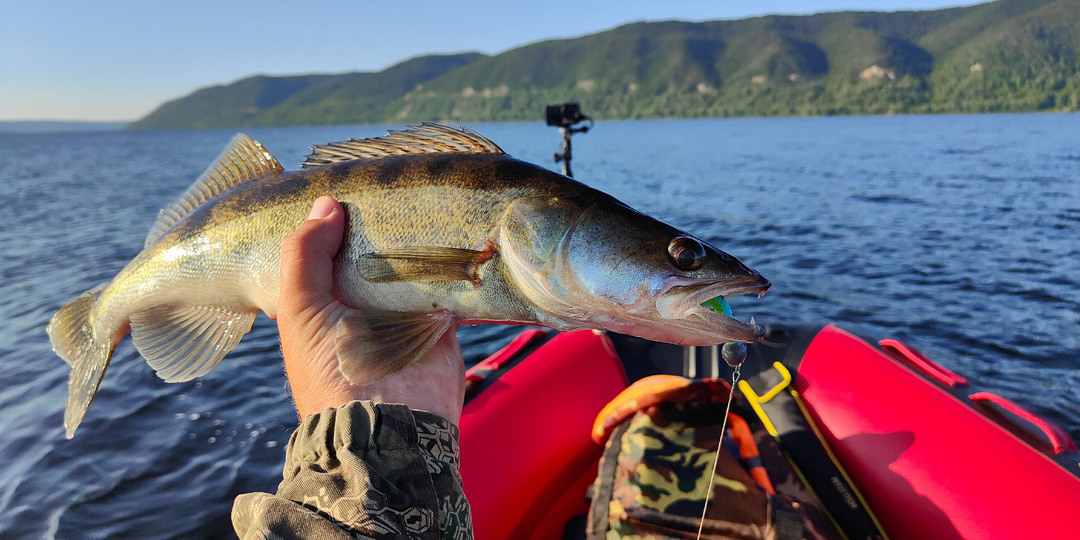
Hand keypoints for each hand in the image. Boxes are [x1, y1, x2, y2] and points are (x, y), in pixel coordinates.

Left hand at [276, 196, 466, 422]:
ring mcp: (405, 313)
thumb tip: (328, 204)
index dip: (339, 221)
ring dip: (425, 241)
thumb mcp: (301, 308)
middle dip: (388, 225)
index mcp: (327, 300)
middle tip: (400, 182)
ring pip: (416, 265)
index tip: (353, 185)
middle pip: (379, 253)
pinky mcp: (442, 323)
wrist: (385, 425)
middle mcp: (366, 304)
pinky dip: (457, 265)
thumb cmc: (329, 369)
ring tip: (432, 198)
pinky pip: (452, 285)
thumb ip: (305, 254)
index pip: (333, 250)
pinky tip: (462, 233)